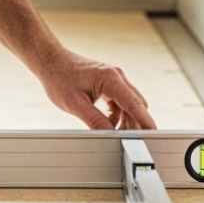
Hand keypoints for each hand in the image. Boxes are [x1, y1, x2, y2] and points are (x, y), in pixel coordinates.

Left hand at [38, 49, 156, 130]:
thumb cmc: (59, 78)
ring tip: (116, 135)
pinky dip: (118, 113)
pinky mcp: (109, 82)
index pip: (135, 104)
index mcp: (111, 79)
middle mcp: (117, 76)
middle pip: (136, 104)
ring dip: (126, 119)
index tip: (153, 134)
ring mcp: (114, 78)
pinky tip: (108, 123)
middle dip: (136, 123)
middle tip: (131, 142)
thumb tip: (111, 135)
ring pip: (129, 103)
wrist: (50, 60)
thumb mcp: (75, 104)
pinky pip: (121, 100)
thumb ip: (95, 120)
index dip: (145, 121)